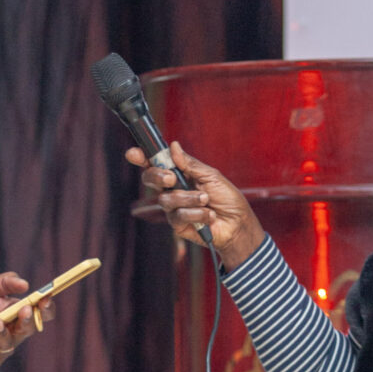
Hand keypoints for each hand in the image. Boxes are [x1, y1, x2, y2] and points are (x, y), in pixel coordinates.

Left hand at [0, 273, 44, 371]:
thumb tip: (24, 283)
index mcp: (18, 314)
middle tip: (25, 310)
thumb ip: (4, 283)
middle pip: (28, 329)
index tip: (45, 298)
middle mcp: (13, 333)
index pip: (41, 314)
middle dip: (29, 320)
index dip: (46, 308)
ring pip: (7, 344)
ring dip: (2, 333)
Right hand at [127, 141, 264, 271]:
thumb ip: (190, 164)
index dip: (142, 158)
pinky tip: (209, 215)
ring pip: (166, 199)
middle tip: (171, 178)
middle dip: (158, 176)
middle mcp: (173, 189)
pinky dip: (196, 214)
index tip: (134, 153)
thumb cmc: (227, 198)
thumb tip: (173, 147)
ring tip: (206, 200)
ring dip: (189, 198)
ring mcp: (174, 208)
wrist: (238, 224)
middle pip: (150, 179)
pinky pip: (178, 216)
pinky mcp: (178, 225)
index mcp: (180, 174)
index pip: (156, 164)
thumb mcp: (211, 176)